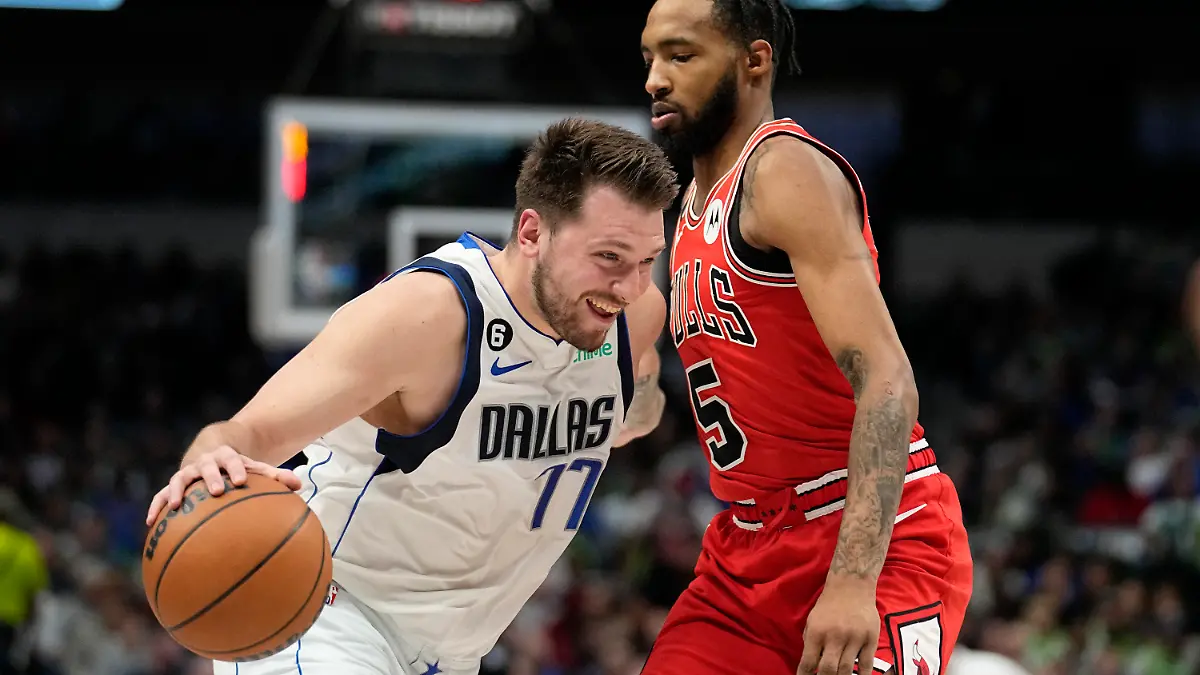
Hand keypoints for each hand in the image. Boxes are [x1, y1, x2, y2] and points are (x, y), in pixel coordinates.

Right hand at [145, 445, 301, 524]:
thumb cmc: (238, 467)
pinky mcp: (175, 485)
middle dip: (210, 477)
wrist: (212, 450)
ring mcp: (187, 473)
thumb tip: (299, 486)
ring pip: (179, 479)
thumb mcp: (255, 468)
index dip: (236, 468)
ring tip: (176, 506)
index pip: (233, 459)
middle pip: (206, 467)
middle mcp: (205, 463)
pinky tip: (150, 523)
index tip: (240, 481)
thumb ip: (275, 477)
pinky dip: (156, 506)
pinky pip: (161, 495)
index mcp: (226, 457)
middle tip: (216, 491)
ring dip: (177, 491)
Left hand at [799, 577, 880, 674]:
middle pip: (828, 669)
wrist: (851, 585)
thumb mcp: (812, 620)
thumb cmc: (828, 604)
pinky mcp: (870, 639)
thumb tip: (810, 664)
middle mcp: (835, 636)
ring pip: (846, 669)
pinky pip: (866, 664)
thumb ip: (810, 642)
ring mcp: (854, 638)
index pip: (808, 662)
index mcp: (817, 632)